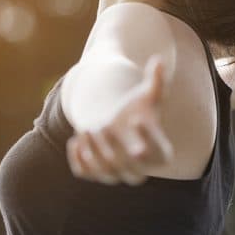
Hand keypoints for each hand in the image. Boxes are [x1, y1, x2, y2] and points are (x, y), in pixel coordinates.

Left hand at [66, 54, 173, 185]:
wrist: (117, 124)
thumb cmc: (137, 110)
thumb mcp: (148, 96)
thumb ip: (156, 81)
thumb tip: (159, 60)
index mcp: (158, 153)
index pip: (157, 155)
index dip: (148, 140)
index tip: (136, 119)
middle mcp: (139, 170)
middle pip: (131, 172)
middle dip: (115, 149)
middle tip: (103, 125)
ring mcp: (116, 174)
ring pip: (106, 173)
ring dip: (94, 153)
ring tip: (86, 130)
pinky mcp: (94, 173)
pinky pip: (86, 173)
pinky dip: (79, 160)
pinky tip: (75, 141)